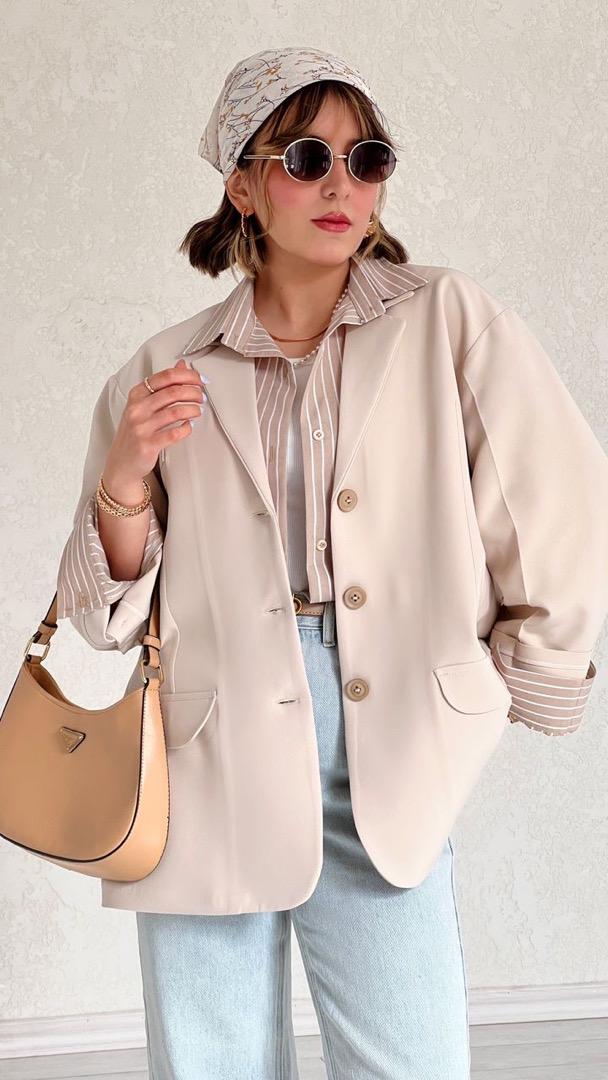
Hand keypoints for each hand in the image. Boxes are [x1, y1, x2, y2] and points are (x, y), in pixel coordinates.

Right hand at [103, 358, 210, 486]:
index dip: (188, 376)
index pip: (166, 376)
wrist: (122, 462)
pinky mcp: (148, 444)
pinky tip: (189, 427)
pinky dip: (187, 429)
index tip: (200, 380)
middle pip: (173, 392)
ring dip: (194, 410)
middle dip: (194, 392)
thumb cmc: (134, 432)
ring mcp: (141, 427)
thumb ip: (162, 385)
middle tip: (202, 397)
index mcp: (137, 394)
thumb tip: (181, 365)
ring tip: (198, 411)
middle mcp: (137, 408)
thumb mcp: (143, 404)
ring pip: (176, 412)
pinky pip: (175, 433)